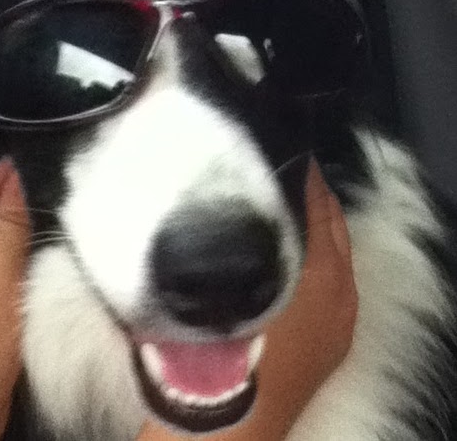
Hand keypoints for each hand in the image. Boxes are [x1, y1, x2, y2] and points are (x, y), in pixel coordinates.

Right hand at [139, 160, 357, 439]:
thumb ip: (238, 235)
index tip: (287, 150)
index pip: (318, 204)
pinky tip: (293, 251)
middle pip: (334, 224)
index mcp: (319, 271)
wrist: (230, 413)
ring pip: (337, 251)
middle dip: (315, 193)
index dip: (304, 174)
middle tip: (286, 168)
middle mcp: (339, 290)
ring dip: (317, 223)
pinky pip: (337, 279)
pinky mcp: (336, 336)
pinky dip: (322, 254)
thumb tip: (237, 199)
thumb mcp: (225, 279)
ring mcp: (341, 315)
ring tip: (286, 200)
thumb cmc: (222, 343)